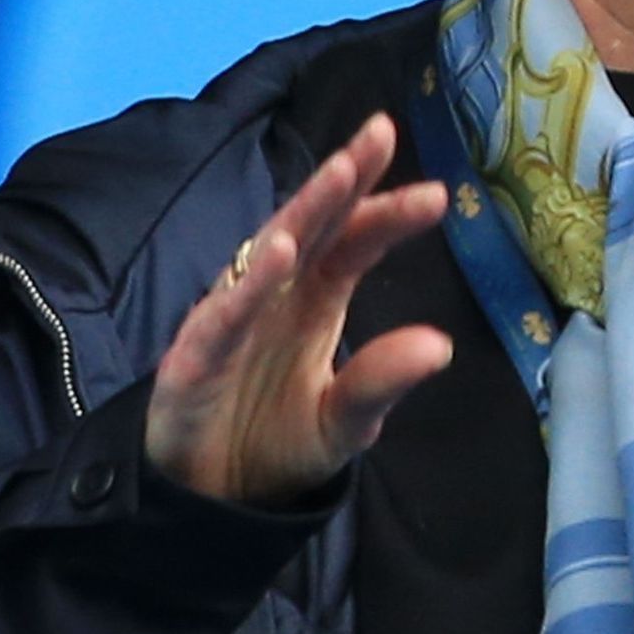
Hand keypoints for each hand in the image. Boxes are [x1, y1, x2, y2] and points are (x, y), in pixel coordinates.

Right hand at [143, 114, 453, 505]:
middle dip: (343, 181)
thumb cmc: (275, 444)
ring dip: (303, 215)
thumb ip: (382, 382)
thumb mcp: (345, 421)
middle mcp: (272, 301)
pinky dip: (246, 290)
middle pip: (311, 228)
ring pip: (265, 257)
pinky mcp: (193, 363)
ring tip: (340, 176)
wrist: (211, 498)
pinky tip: (279, 256)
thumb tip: (441, 345)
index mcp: (313, 305)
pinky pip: (220, 320)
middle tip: (380, 135)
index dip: (386, 214)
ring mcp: (230, 325)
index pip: (352, 246)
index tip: (436, 192)